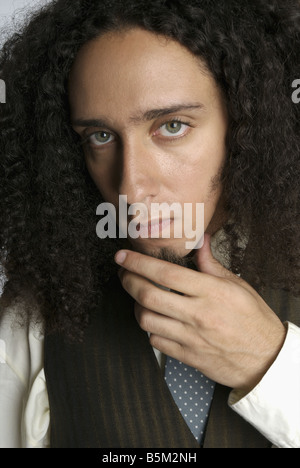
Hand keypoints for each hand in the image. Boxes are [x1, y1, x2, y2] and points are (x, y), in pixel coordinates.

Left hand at [115, 234, 286, 390]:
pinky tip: (154, 319)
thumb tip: (200, 242)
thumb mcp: (238, 285)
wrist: (265, 359)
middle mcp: (197, 314)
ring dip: (135, 305)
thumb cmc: (253, 320)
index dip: (138, 262)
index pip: (165, 273)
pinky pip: (155, 341)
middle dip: (128, 280)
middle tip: (124, 273)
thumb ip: (211, 264)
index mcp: (211, 292)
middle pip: (148, 295)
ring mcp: (190, 337)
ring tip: (138, 297)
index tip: (123, 256)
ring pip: (146, 319)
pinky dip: (148, 328)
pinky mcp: (186, 356)